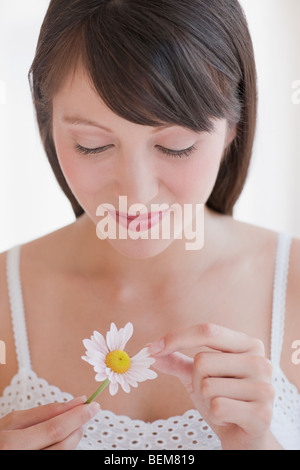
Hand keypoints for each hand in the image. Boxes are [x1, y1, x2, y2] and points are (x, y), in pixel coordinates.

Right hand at [0, 396, 99, 449]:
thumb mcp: (13, 422)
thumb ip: (44, 413)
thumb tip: (76, 403)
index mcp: (10, 444)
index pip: (54, 429)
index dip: (77, 416)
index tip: (92, 405)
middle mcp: (20, 459)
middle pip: (63, 445)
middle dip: (77, 427)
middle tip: (84, 414)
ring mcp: (30, 469)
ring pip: (63, 454)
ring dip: (72, 439)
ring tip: (69, 427)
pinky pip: (57, 459)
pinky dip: (63, 448)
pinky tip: (57, 442)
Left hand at [148, 323, 279, 449]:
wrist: (244, 436)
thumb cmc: (222, 399)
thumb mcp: (197, 375)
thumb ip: (175, 359)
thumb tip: (149, 348)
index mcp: (248, 344)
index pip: (207, 331)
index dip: (177, 338)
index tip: (153, 349)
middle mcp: (261, 361)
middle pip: (203, 360)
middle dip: (197, 380)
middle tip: (213, 392)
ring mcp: (265, 387)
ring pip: (207, 386)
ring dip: (206, 400)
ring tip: (223, 406)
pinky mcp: (262, 413)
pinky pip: (217, 407)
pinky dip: (215, 416)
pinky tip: (228, 418)